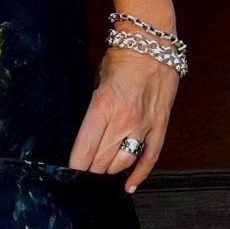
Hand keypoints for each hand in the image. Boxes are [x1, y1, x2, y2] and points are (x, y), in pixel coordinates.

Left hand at [67, 45, 176, 192]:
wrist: (152, 43)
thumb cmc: (120, 58)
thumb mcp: (97, 82)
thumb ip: (94, 112)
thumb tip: (88, 139)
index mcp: (102, 107)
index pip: (84, 151)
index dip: (75, 167)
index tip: (69, 172)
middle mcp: (123, 120)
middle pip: (101, 162)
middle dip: (90, 168)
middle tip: (85, 167)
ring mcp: (144, 125)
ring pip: (123, 163)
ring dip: (110, 168)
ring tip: (103, 167)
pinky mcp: (160, 125)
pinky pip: (150, 157)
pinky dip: (140, 174)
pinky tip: (129, 185)